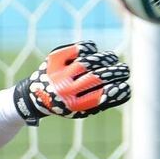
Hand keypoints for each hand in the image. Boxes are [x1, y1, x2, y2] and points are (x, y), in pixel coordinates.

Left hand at [13, 41, 130, 125]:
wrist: (34, 97)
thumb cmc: (66, 104)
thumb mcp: (82, 110)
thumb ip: (101, 102)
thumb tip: (123, 89)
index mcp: (74, 105)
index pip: (101, 96)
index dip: (117, 91)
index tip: (125, 86)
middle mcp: (65, 89)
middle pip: (97, 77)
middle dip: (116, 72)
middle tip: (125, 70)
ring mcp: (60, 72)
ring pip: (88, 62)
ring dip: (106, 59)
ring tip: (112, 59)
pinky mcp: (55, 58)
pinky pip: (77, 49)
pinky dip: (90, 48)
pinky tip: (94, 52)